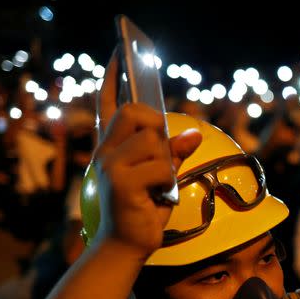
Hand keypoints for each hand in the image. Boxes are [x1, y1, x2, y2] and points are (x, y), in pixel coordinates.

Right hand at [91, 47, 200, 258]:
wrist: (126, 247)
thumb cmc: (143, 210)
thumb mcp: (162, 178)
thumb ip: (172, 154)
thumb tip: (194, 135)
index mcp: (112, 148)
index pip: (109, 104)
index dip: (113, 77)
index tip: (118, 51)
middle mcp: (105, 152)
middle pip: (135, 112)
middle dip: (155, 124)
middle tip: (160, 153)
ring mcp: (109, 165)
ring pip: (153, 141)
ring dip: (165, 164)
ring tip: (156, 187)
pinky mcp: (120, 181)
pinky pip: (160, 167)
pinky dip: (167, 183)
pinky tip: (156, 198)